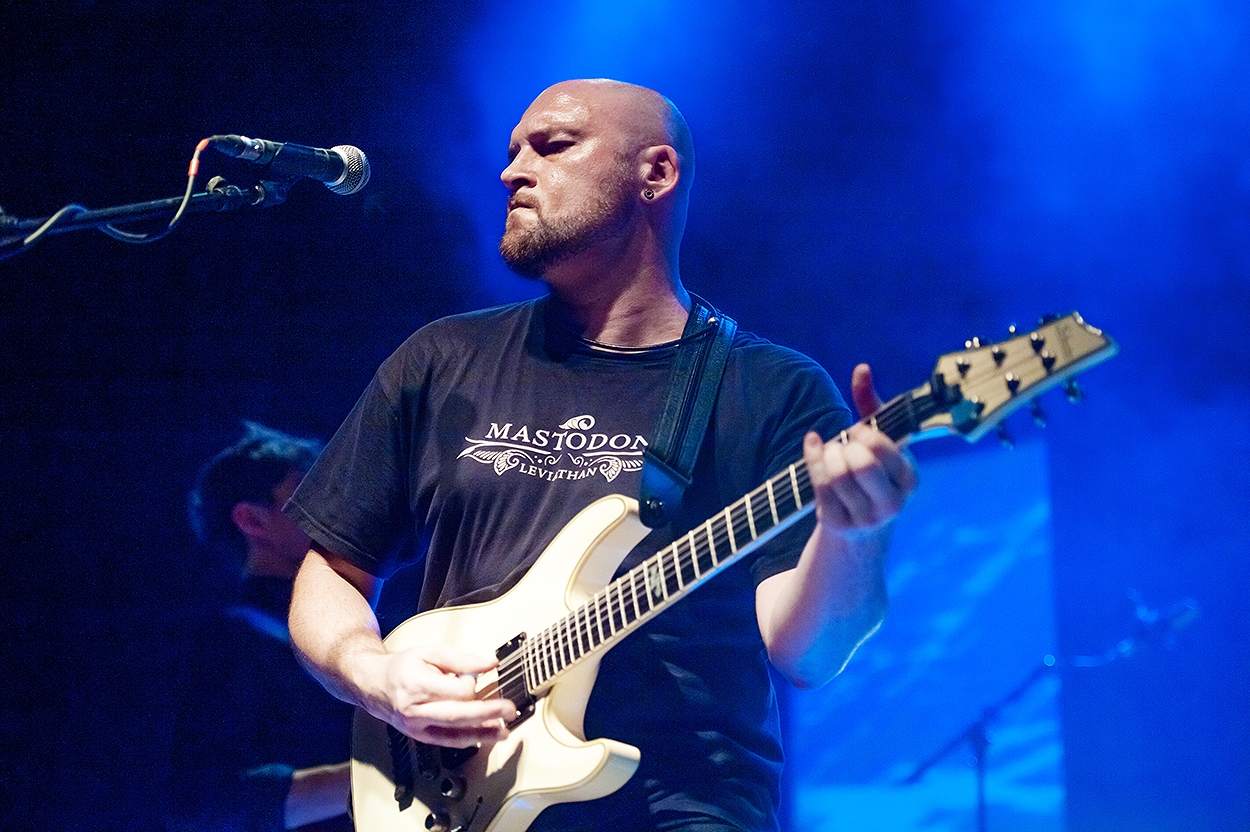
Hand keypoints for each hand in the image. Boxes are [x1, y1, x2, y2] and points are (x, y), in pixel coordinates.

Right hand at [380, 644, 518, 747]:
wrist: (374, 685)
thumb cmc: (401, 667)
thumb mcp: (430, 652)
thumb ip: (461, 658)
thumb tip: (489, 663)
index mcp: (417, 685)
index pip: (455, 691)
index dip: (471, 683)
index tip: (475, 675)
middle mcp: (415, 710)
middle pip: (458, 716)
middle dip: (487, 714)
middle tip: (509, 710)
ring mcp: (417, 727)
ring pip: (454, 735)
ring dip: (482, 734)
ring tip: (503, 731)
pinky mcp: (420, 737)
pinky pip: (448, 742)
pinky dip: (469, 740)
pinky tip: (485, 736)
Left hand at [803, 364, 917, 533]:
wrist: (859, 531)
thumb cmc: (870, 474)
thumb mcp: (878, 443)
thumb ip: (871, 405)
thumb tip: (861, 368)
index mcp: (909, 479)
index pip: (883, 448)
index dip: (863, 434)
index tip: (856, 431)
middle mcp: (893, 502)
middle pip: (862, 464)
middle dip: (845, 446)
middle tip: (842, 444)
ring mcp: (865, 517)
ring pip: (838, 475)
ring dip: (827, 454)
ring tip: (829, 449)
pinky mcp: (839, 523)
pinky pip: (819, 485)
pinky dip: (811, 460)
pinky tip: (813, 449)